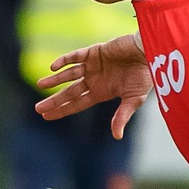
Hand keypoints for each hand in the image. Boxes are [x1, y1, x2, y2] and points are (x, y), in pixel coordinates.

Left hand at [36, 34, 150, 137]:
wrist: (150, 53)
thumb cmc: (145, 76)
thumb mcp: (134, 99)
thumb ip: (122, 116)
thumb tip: (117, 137)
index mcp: (101, 92)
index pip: (77, 103)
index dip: (62, 110)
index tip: (46, 116)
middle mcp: (94, 80)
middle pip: (69, 92)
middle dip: (54, 100)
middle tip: (38, 108)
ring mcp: (93, 66)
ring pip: (68, 74)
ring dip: (54, 80)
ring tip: (40, 84)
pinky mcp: (94, 52)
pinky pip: (75, 56)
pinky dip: (64, 60)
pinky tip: (53, 67)